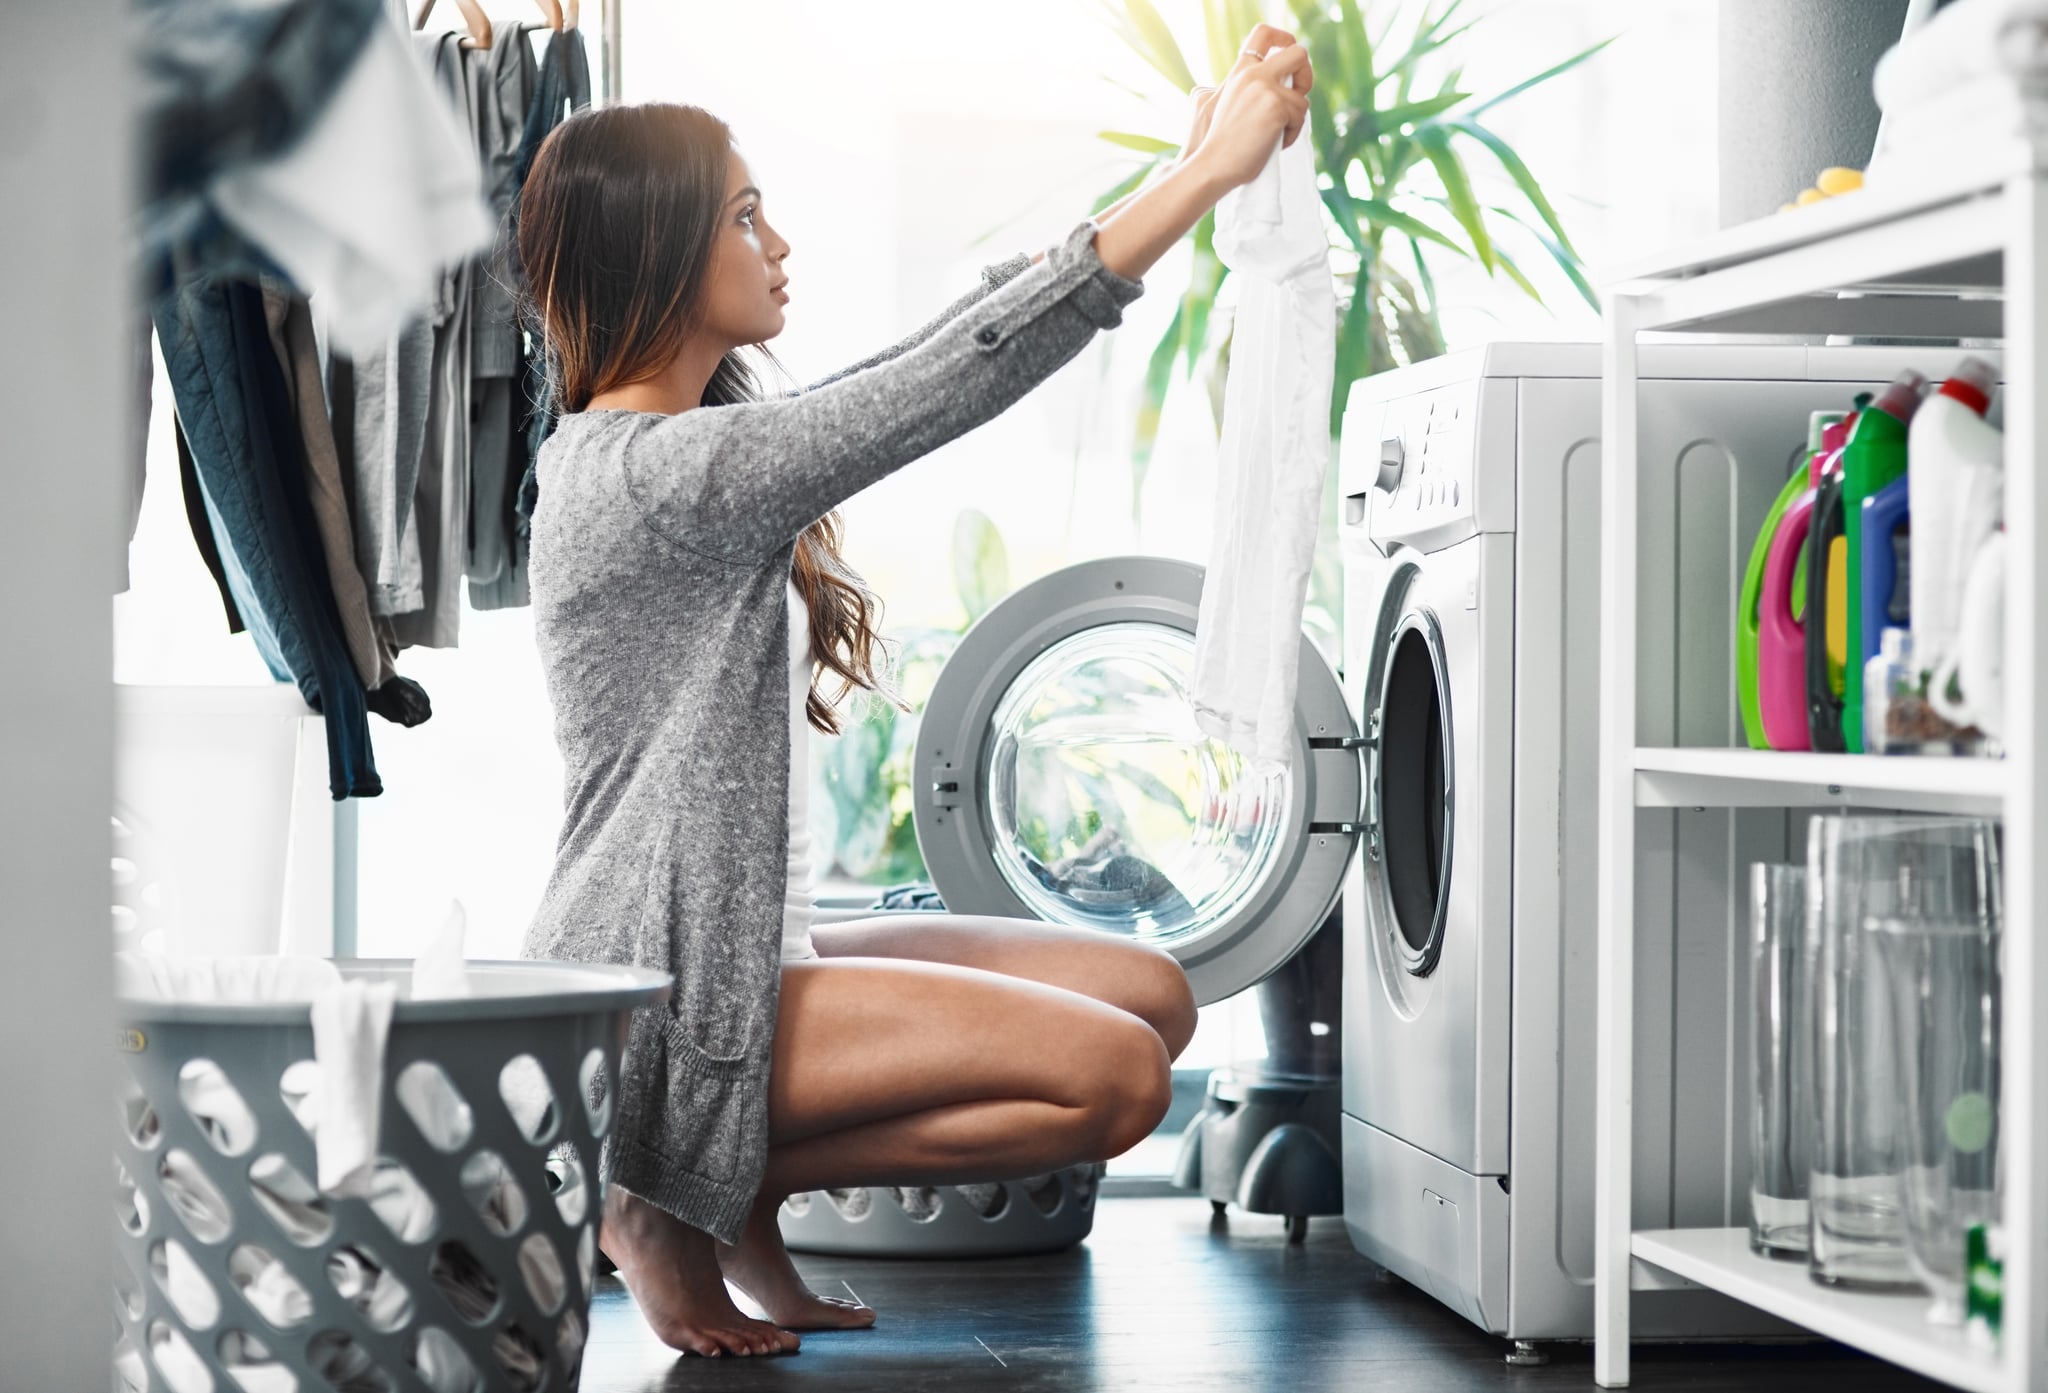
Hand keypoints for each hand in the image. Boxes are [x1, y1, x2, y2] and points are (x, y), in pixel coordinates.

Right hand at [1184, 24, 1312, 192]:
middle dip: (1306, 74)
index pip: (1263, 33)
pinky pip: (1300, 117)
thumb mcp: (1226, 103)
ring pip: (1302, 96)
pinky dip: (1291, 134)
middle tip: (1297, 95)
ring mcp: (1265, 89)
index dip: (1284, 40)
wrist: (1213, 165)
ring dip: (1295, 119)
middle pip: (1298, 53)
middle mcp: (1252, 74)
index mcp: (1240, 71)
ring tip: (1275, 135)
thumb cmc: (1219, 144)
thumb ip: (1248, 88)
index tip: (1289, 59)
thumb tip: (1274, 85)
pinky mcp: (1277, 107)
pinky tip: (1274, 144)